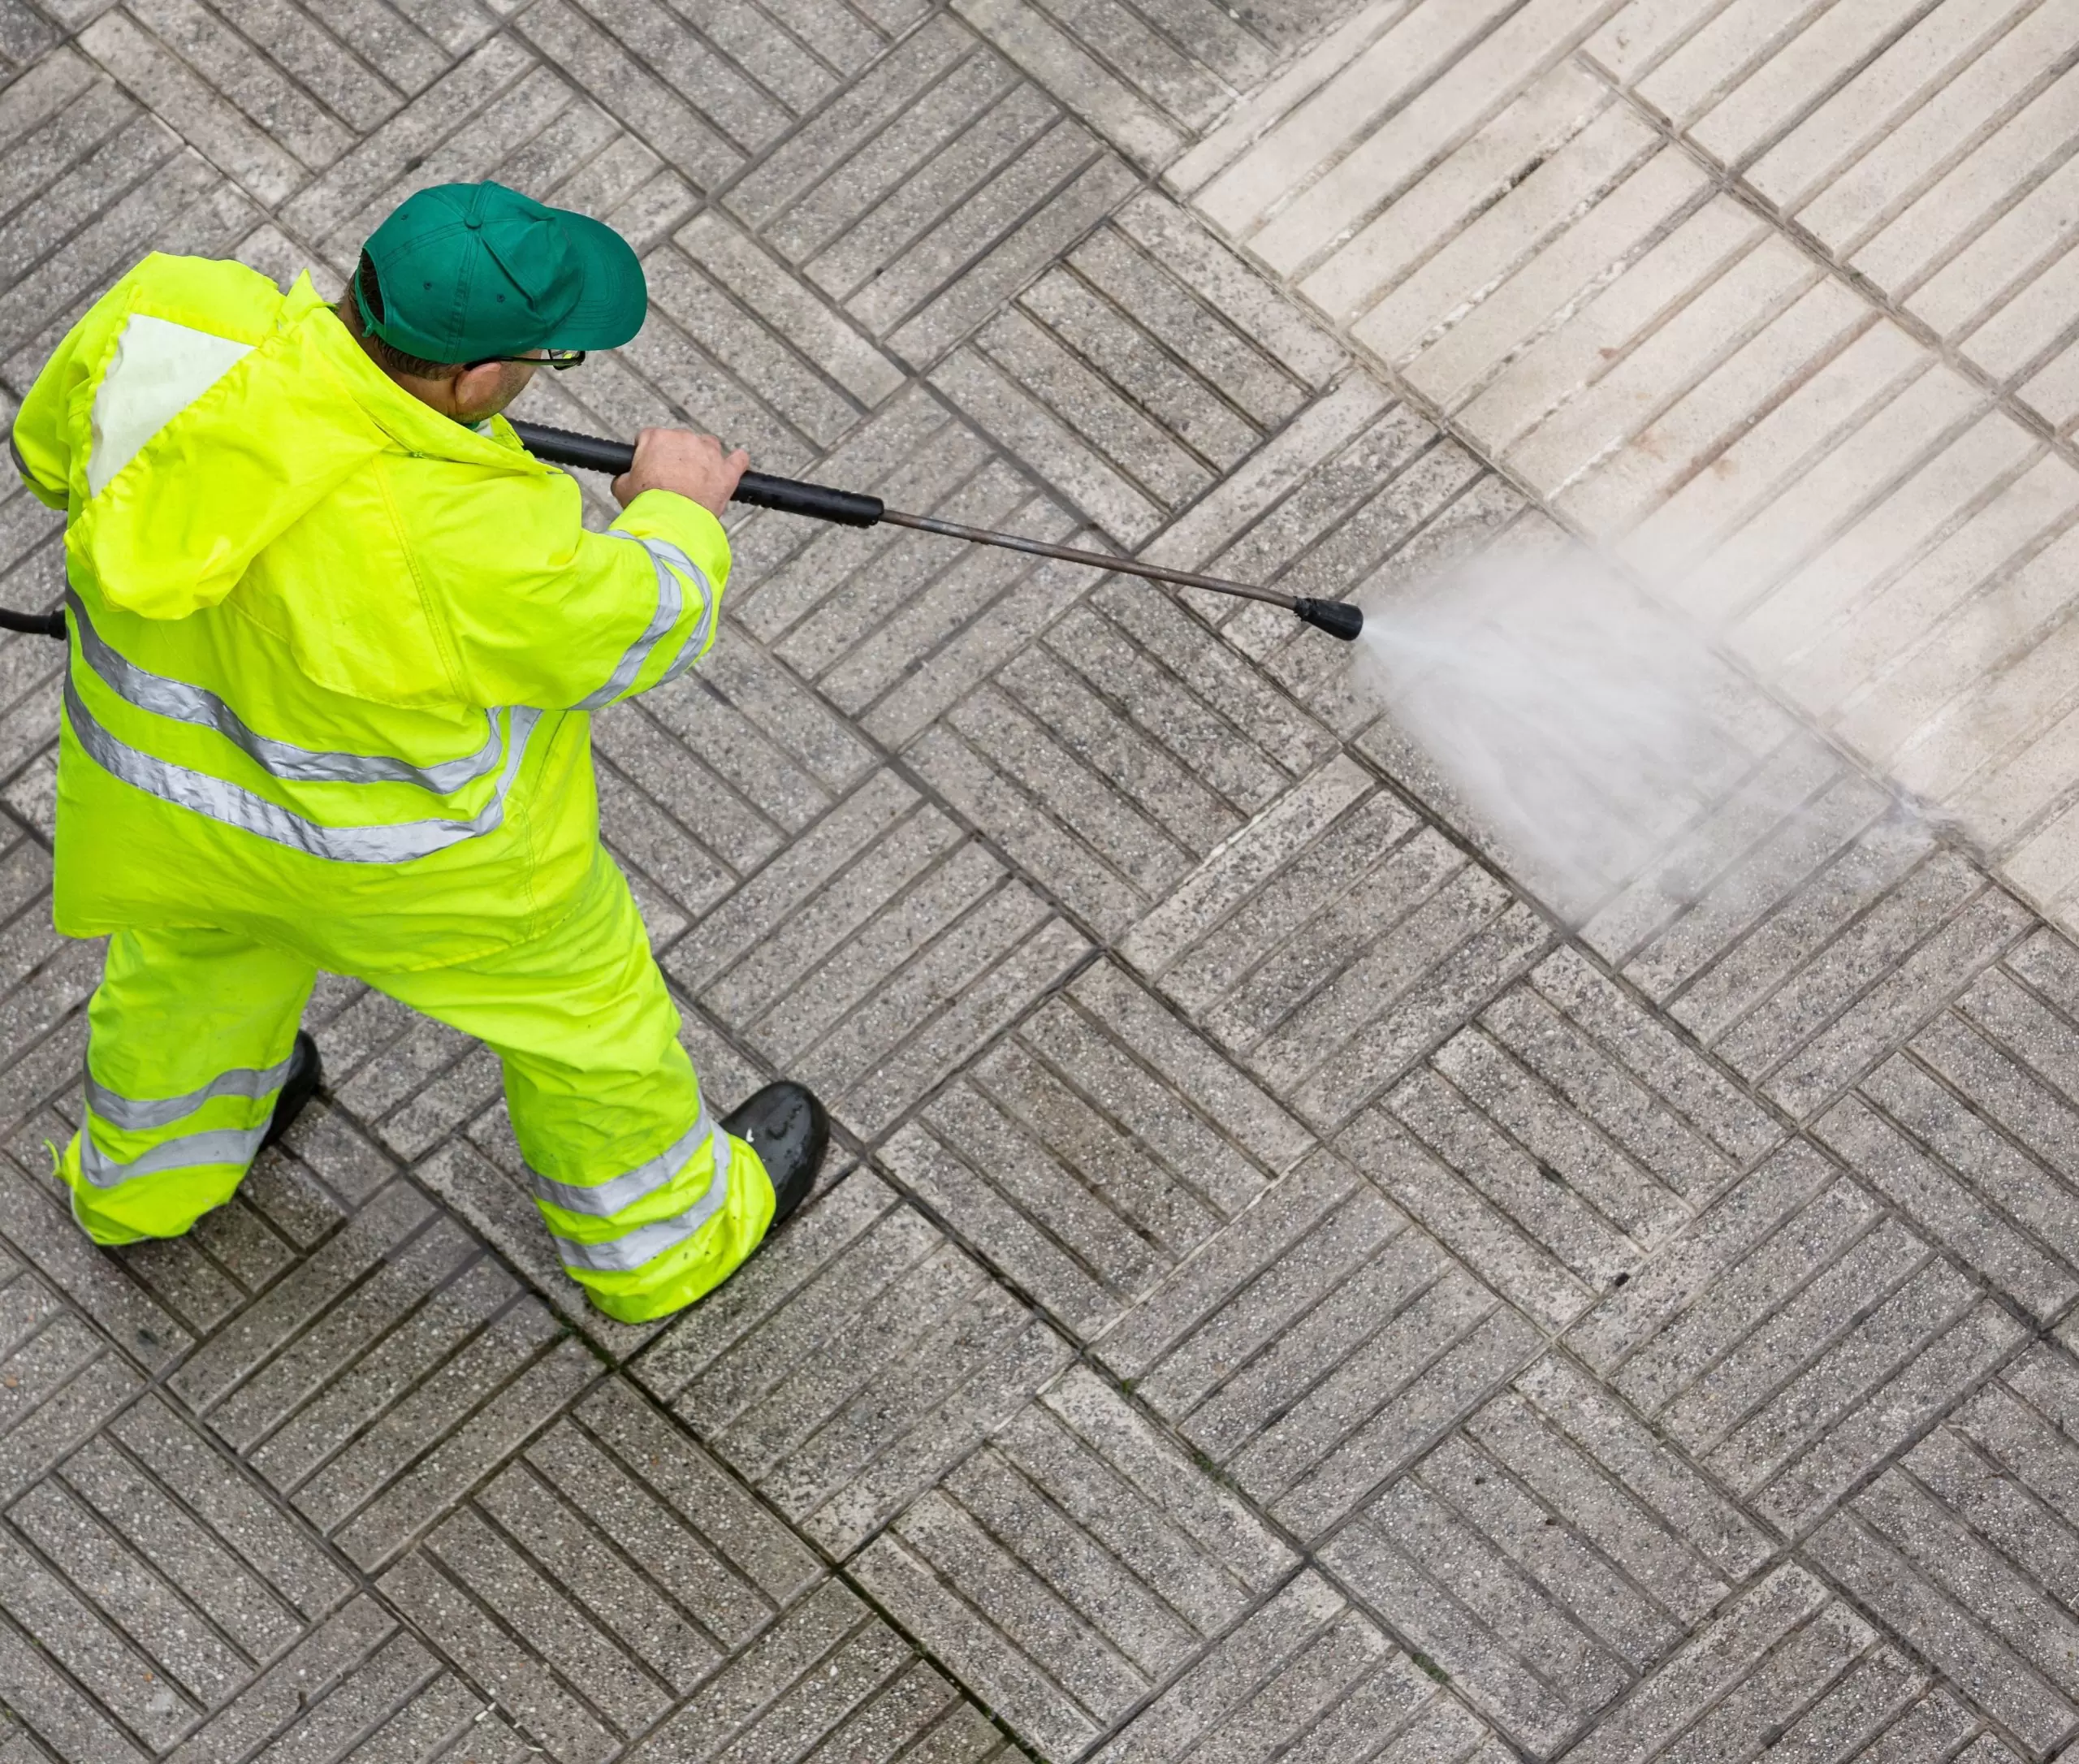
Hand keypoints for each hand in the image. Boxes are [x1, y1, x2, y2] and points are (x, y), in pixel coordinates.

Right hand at [612, 428, 747, 516]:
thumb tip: (625, 480)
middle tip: (674, 480)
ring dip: (704, 458)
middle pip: (681, 442)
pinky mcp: (727, 471)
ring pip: (709, 446)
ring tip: (700, 477)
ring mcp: (708, 453)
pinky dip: (738, 462)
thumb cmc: (645, 503)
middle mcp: (684, 439)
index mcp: (656, 438)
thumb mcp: (622, 488)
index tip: (652, 468)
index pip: (651, 437)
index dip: (651, 453)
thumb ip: (625, 478)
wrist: (671, 520)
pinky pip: (738, 459)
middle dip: (678, 458)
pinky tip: (737, 464)